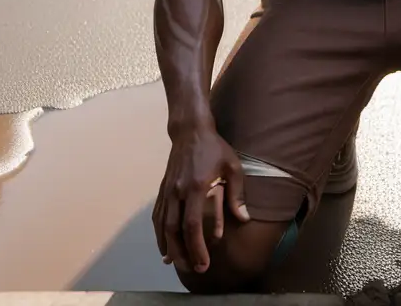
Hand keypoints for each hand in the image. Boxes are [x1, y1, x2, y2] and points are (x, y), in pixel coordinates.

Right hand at [153, 124, 249, 273]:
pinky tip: (164, 245)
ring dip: (168, 246)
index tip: (203, 263)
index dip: (197, 246)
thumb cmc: (214, 148)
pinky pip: (157, 216)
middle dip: (182, 252)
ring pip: (162, 225)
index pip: (192, 224)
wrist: (190, 131)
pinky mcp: (162, 189)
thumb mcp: (232, 167)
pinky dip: (159, 233)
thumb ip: (237, 194)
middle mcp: (177, 191)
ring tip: (176, 263)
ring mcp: (167, 190)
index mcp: (195, 187)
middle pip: (174, 230)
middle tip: (192, 269)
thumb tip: (244, 219)